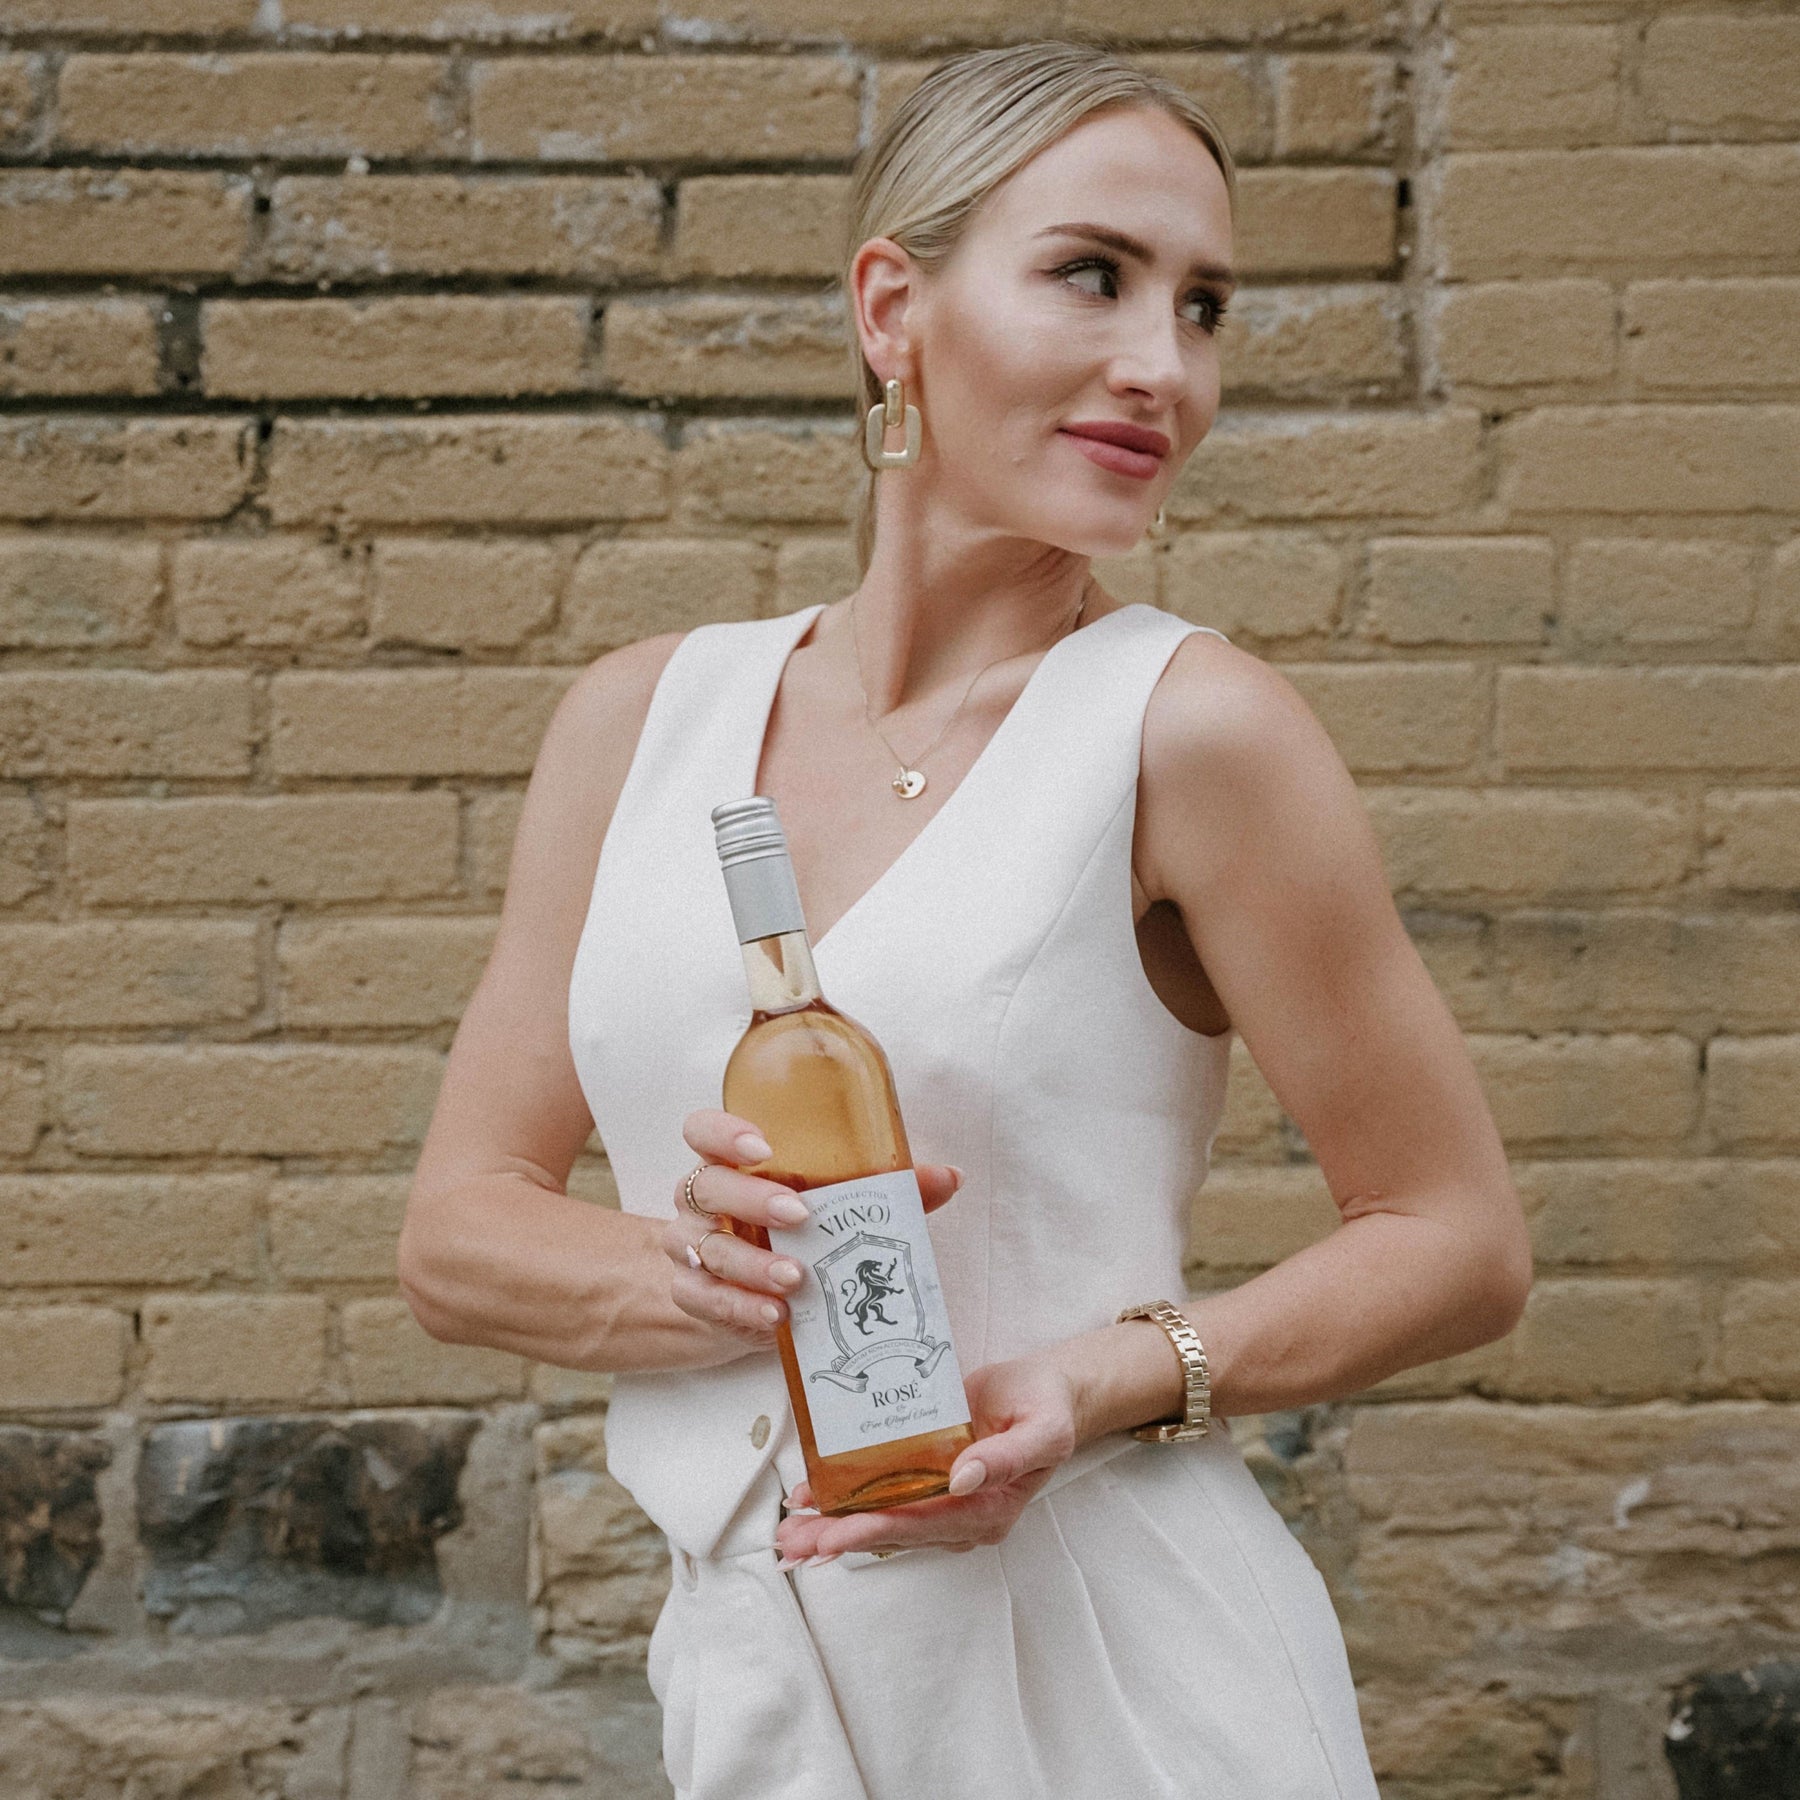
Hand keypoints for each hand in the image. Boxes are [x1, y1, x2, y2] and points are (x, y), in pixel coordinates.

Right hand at [661, 1108, 963, 1363]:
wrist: (738, 1297)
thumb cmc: (788, 1235)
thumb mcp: (831, 1208)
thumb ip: (884, 1189)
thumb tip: (949, 1177)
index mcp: (730, 1164)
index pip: (703, 1131)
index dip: (723, 1132)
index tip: (762, 1147)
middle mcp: (702, 1202)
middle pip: (708, 1187)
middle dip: (752, 1199)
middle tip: (799, 1214)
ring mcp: (690, 1249)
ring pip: (708, 1249)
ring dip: (754, 1264)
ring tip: (797, 1279)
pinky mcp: (691, 1296)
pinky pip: (704, 1299)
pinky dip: (741, 1307)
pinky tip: (775, 1315)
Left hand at [772, 1352, 1080, 1566]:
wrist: (1048, 1391)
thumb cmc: (1047, 1406)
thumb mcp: (1043, 1427)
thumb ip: (1008, 1456)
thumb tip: (962, 1480)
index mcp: (990, 1510)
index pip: (924, 1524)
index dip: (875, 1530)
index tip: (834, 1536)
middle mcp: (962, 1515)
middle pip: (894, 1531)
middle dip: (841, 1536)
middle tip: (793, 1541)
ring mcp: (943, 1501)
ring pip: (882, 1519)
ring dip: (833, 1527)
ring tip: (788, 1533)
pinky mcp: (928, 1479)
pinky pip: (884, 1495)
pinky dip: (846, 1501)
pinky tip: (811, 1500)